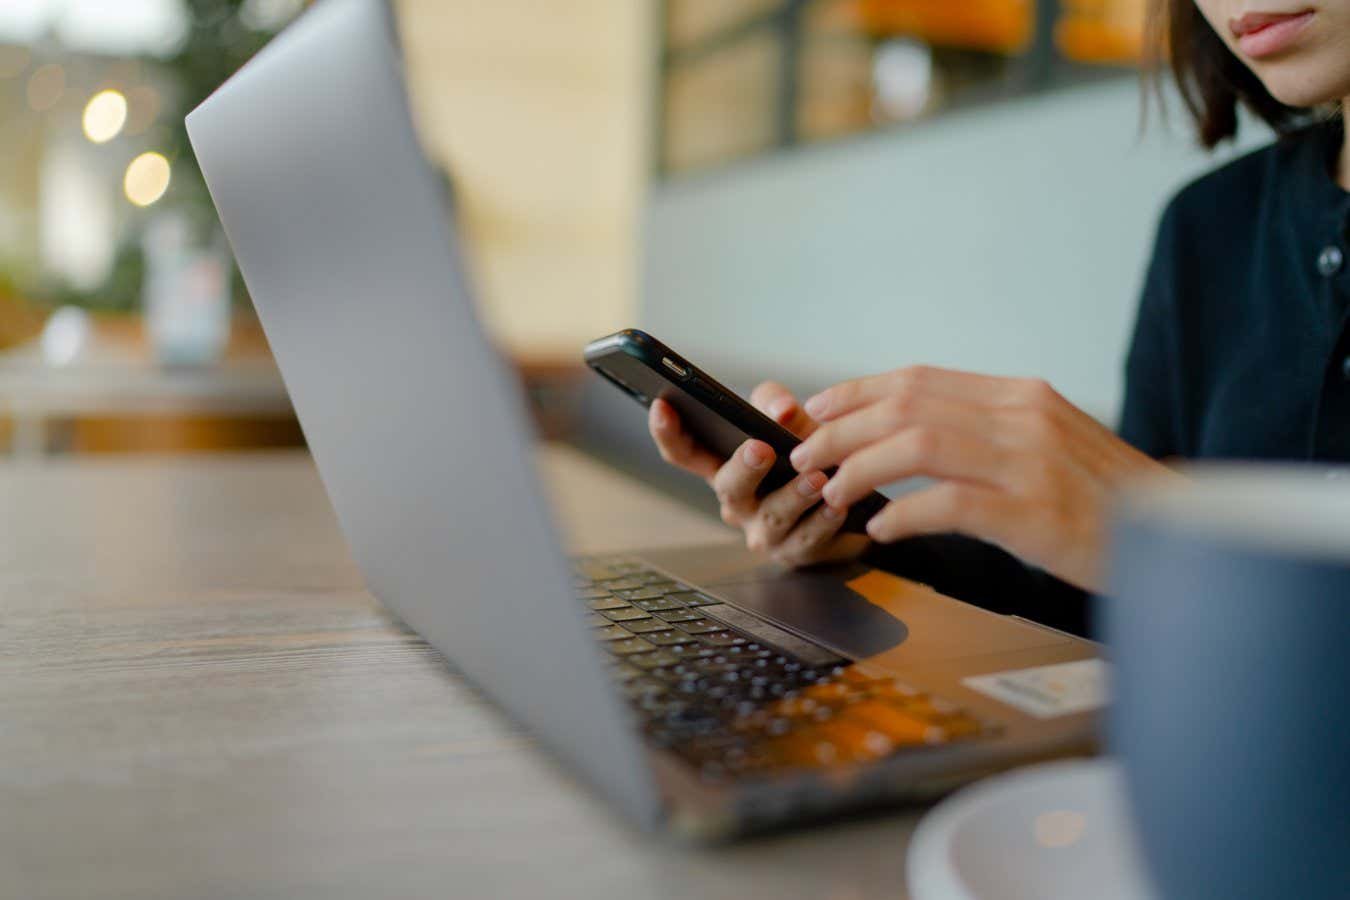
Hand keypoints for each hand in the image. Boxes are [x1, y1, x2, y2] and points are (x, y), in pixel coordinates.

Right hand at [647, 381, 870, 567]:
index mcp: (723, 467)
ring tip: (816, 477)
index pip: (684, 452)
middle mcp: (737, 502)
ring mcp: (763, 531)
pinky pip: (807, 539)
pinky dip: (823, 521)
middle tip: (761, 449)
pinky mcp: (795, 552)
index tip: (663, 406)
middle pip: (728, 487)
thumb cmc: (803, 459)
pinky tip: (837, 506)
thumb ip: (777, 406)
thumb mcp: (787, 423)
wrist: (846, 504)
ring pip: (773, 515)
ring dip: (794, 495)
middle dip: (743, 468)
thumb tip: (781, 409)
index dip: (668, 432)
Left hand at [789, 366, 1176, 590]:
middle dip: (841, 430)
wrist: (1183, 539)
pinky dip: (903, 513)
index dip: (857, 392)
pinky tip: (882, 529)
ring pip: (917, 446)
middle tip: (806, 458)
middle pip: (906, 406)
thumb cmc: (1105, 502)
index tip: (817, 409)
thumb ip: (990, 430)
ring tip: (832, 494)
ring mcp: (1032, 463)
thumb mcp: (1050, 445)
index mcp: (1022, 396)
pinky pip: (948, 504)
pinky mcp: (1036, 514)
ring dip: (860, 469)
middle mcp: (1025, 417)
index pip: (919, 379)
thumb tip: (915, 432)